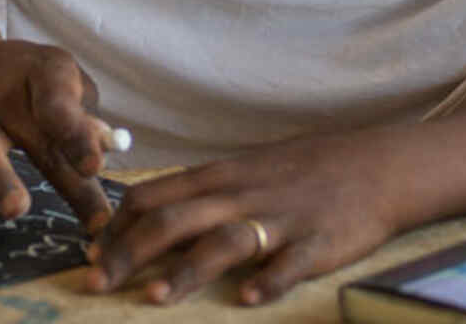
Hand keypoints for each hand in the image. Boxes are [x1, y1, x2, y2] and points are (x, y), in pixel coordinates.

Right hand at [0, 40, 114, 234]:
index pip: (62, 100)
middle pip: (36, 137)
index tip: (94, 165)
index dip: (78, 133)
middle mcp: (7, 93)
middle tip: (89, 211)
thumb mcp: (64, 89)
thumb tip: (104, 151)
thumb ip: (83, 121)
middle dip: (62, 175)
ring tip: (17, 207)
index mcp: (45, 72)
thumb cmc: (35, 90)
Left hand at [87, 131, 398, 305]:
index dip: (118, 225)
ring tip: (155, 299)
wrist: (374, 164)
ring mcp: (280, 218)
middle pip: (175, 219)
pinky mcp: (318, 242)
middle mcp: (241, 194)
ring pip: (223, 241)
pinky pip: (289, 263)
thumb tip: (154, 214)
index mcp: (220, 176)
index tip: (90, 254)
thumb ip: (204, 193)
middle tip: (96, 284)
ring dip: (187, 270)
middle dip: (131, 251)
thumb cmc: (304, 170)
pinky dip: (267, 282)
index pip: (154, 194)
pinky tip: (247, 301)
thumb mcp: (246, 170)